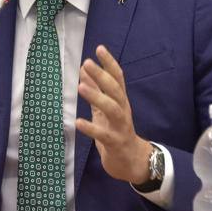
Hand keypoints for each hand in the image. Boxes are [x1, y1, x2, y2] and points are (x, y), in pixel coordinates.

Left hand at [75, 45, 152, 184]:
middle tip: (87, 63)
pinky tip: (78, 122)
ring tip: (81, 87)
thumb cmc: (117, 131)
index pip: (117, 78)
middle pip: (115, 90)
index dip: (109, 63)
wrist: (133, 161)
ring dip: (96, 97)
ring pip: (112, 109)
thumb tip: (85, 69)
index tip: (99, 48)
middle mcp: (123, 110)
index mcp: (121, 101)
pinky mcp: (115, 143)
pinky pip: (103, 134)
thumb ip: (96, 90)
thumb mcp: (106, 109)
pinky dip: (91, 128)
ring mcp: (120, 126)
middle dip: (102, 76)